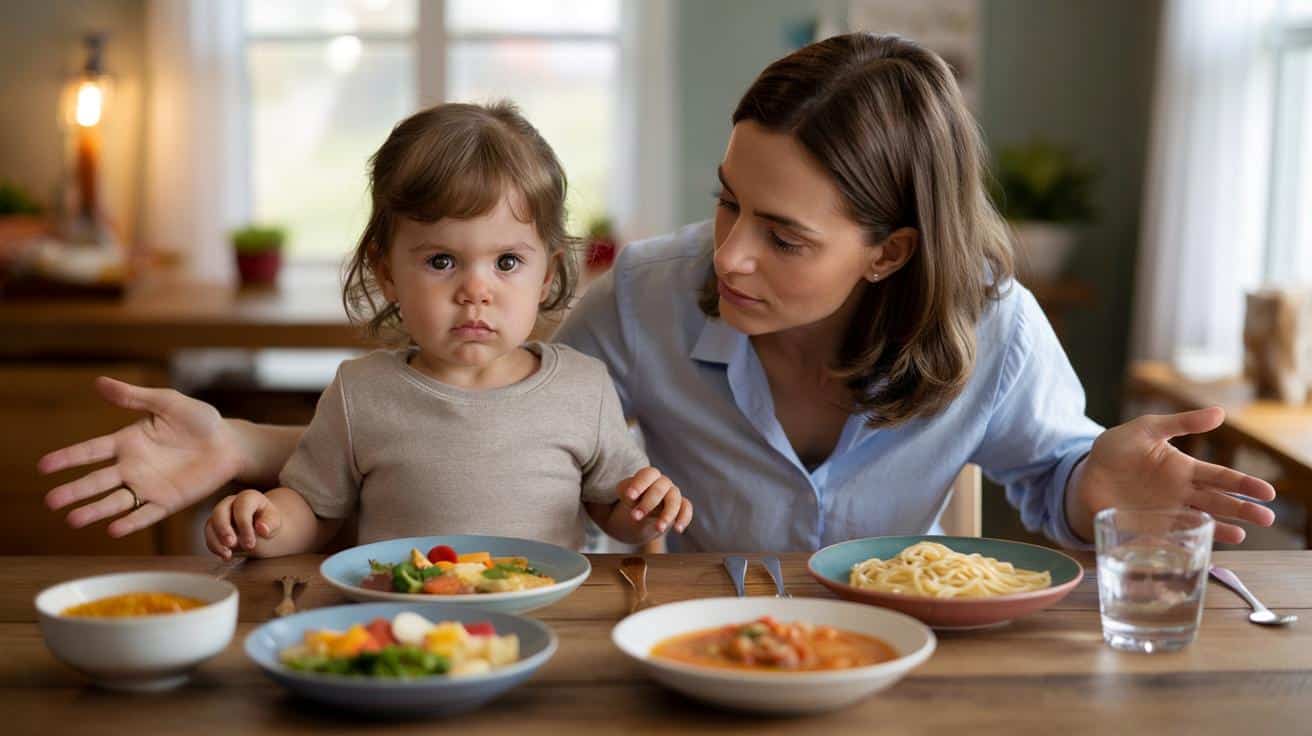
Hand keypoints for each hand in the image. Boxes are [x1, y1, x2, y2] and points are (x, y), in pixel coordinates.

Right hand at [39, 376, 244, 537]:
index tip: (43, 466)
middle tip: (50, 501)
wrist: (230, 443)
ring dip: (94, 510)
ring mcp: (148, 487)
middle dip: (73, 491)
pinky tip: (114, 529)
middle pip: (96, 481)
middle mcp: (132, 467)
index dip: (67, 458)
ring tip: (73, 520)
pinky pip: (146, 514)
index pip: (90, 451)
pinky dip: (131, 522)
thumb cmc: (200, 420)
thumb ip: (134, 396)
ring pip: (115, 501)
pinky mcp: (168, 502)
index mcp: (128, 442)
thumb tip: (99, 382)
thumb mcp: (167, 402)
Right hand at [205, 489, 280, 558]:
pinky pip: (209, 535)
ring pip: (210, 524)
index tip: (250, 543)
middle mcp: (231, 502)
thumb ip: (270, 524)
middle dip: (224, 529)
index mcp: (249, 497)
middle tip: (232, 544)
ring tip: (227, 554)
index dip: (244, 525)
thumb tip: (262, 529)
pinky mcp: (213, 525)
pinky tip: (225, 555)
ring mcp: (220, 513)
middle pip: (220, 512)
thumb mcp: (274, 522)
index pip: (242, 507)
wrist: (261, 527)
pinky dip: (214, 546)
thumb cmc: (268, 522)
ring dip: (216, 540)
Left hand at [619, 467, 692, 534]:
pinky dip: (684, 518)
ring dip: (667, 515)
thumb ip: (626, 492)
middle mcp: (664, 482)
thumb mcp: (625, 494)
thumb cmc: (633, 499)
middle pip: (660, 489)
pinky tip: (678, 530)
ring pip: (674, 501)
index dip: (639, 485)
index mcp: (649, 475)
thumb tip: (630, 497)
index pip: (647, 475)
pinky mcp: (681, 506)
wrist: (642, 514)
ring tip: (659, 529)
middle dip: (647, 504)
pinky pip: (686, 509)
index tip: (629, 497)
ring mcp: (674, 494)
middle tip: (634, 517)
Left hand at [1071, 407, 1276, 543]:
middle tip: (1267, 517)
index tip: (1267, 493)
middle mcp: (1181, 493)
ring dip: (1222, 528)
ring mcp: (1166, 512)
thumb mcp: (1146, 429)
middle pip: (1218, 502)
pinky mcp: (1149, 527)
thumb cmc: (1117, 449)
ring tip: (1242, 534)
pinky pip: (1173, 538)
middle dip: (1243, 509)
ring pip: (1201, 521)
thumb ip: (1181, 423)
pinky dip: (1187, 542)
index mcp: (1184, 469)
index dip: (1244, 484)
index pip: (1221, 477)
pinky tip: (1201, 546)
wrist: (1085, 474)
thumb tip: (1220, 412)